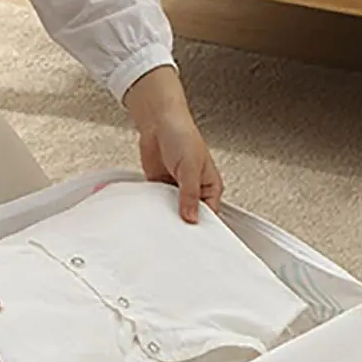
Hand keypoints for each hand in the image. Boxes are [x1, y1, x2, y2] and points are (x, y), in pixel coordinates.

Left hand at [124, 66, 223, 222]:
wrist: (158, 121)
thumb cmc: (182, 133)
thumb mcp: (190, 167)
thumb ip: (189, 194)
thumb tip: (190, 217)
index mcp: (210, 187)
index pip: (210, 215)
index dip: (203, 228)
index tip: (194, 240)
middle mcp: (194, 191)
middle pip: (191, 217)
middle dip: (183, 225)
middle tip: (176, 237)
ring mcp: (176, 191)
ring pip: (173, 213)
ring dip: (167, 217)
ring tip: (162, 227)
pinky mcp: (160, 189)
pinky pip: (158, 206)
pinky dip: (154, 210)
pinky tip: (151, 215)